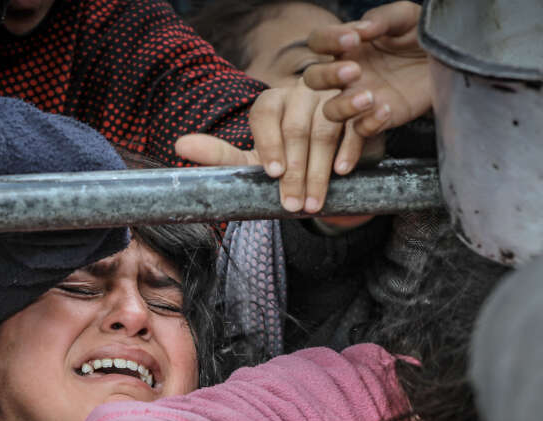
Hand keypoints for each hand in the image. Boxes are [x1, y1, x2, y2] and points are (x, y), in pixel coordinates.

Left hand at [176, 82, 343, 213]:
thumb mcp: (253, 162)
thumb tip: (180, 145)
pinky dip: (351, 149)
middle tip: (294, 206)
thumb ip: (219, 155)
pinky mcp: (362, 109)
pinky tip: (343, 172)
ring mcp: (333, 97)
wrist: (331, 166)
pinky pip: (357, 125)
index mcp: (271, 102)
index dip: (269, 145)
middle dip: (296, 172)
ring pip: (326, 127)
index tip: (273, 174)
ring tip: (316, 202)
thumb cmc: (286, 163)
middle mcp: (301, 92)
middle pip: (296, 128)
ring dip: (320, 169)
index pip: (264, 116)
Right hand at [302, 1, 430, 171]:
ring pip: (331, 111)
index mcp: (347, 46)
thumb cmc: (420, 35)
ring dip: (344, 106)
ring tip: (369, 97)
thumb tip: (363, 29)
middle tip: (355, 70)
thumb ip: (382, 18)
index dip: (328, 40)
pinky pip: (361, 130)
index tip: (353, 38)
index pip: (319, 41)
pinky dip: (369, 124)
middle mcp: (347, 74)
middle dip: (328, 75)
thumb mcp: (405, 16)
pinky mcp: (378, 119)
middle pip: (314, 79)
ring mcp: (359, 98)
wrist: (447, 58)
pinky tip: (386, 110)